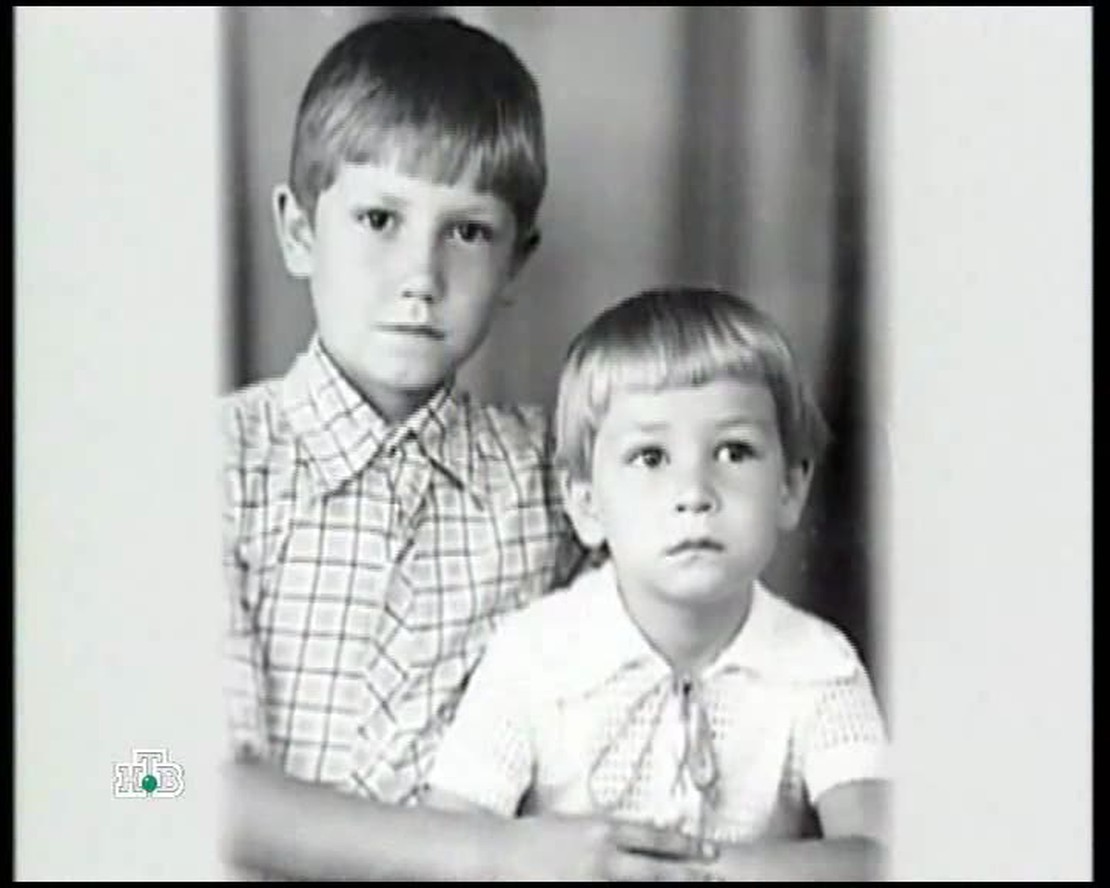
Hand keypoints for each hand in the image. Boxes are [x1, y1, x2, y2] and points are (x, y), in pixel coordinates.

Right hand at [503, 813, 718, 881]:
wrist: (495, 854)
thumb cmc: (533, 837)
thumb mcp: (575, 825)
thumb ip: (606, 832)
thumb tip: (639, 837)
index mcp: (602, 830)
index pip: (655, 837)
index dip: (686, 845)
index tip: (711, 850)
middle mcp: (602, 856)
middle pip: (657, 869)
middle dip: (690, 875)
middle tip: (718, 878)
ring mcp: (591, 882)